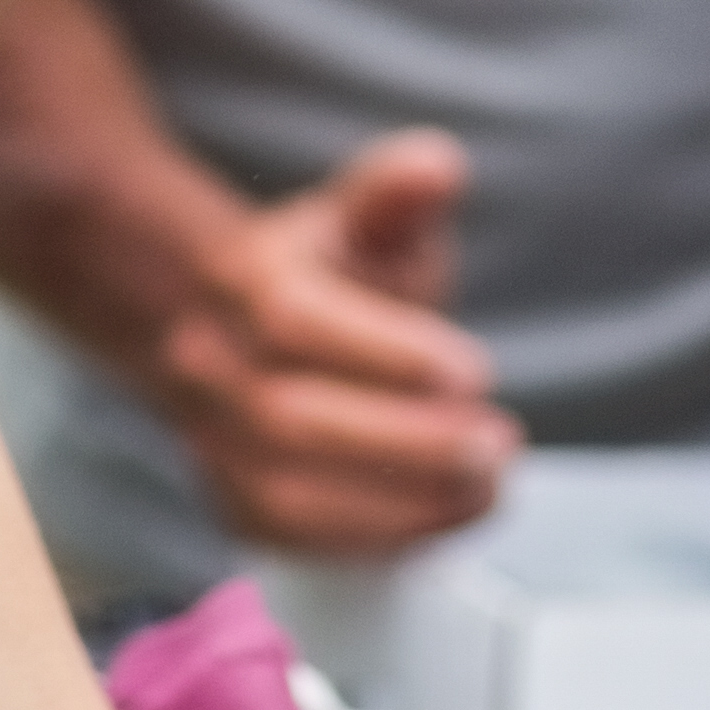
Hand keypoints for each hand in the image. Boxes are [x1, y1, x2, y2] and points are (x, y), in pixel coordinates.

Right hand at [143, 130, 521, 556]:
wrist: (245, 330)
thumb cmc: (326, 272)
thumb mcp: (365, 216)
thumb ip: (397, 192)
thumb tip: (437, 166)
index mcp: (244, 281)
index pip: (294, 320)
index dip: (386, 352)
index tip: (475, 370)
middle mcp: (213, 367)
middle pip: (291, 421)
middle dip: (406, 442)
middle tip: (496, 443)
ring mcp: (215, 444)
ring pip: (290, 499)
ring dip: (400, 505)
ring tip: (487, 483)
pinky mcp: (236, 506)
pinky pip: (302, 543)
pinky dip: (382, 540)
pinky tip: (449, 513)